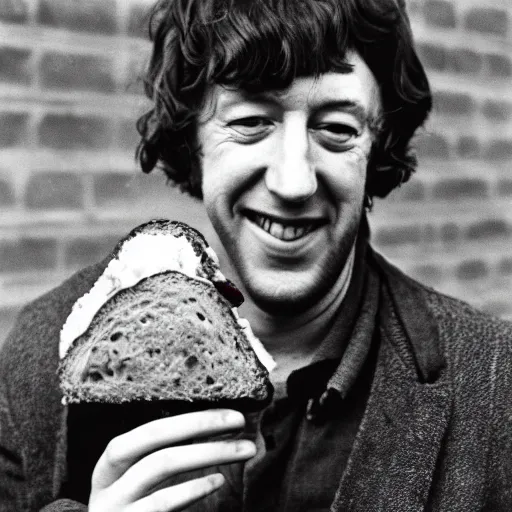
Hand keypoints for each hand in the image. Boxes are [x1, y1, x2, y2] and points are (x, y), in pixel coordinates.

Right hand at [88, 408, 254, 510]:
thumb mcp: (141, 483)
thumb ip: (168, 457)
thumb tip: (218, 427)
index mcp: (112, 463)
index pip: (152, 429)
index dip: (192, 418)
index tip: (229, 414)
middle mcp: (108, 481)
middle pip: (154, 438)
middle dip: (199, 424)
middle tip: (240, 420)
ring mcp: (114, 507)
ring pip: (162, 464)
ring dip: (208, 452)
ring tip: (244, 449)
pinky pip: (162, 503)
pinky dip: (192, 488)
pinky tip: (218, 480)